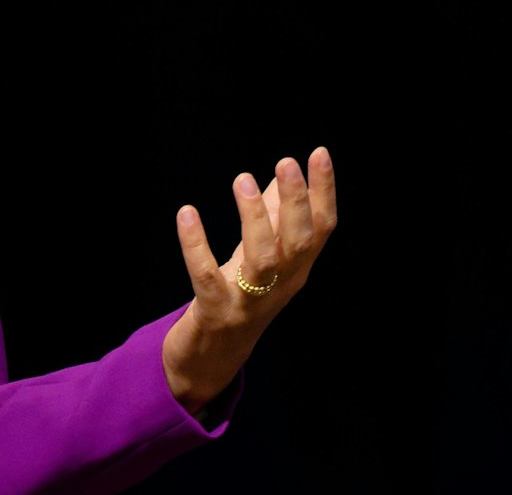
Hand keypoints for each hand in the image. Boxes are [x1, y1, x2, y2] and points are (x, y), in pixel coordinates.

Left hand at [163, 146, 337, 412]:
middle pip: (299, 243)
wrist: (211, 357)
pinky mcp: (215, 311)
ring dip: (254, 218)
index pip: (321, 229)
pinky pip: (206, 277)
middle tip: (286, 162)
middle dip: (296, 202)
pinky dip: (196, 245)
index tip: (319, 153)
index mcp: (297, 270)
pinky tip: (187, 213)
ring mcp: (249, 302)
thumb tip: (280, 178)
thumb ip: (272, 220)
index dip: (324, 192)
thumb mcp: (259, 257)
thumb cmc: (239, 297)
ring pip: (262, 259)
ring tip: (242, 179)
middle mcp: (281, 285)